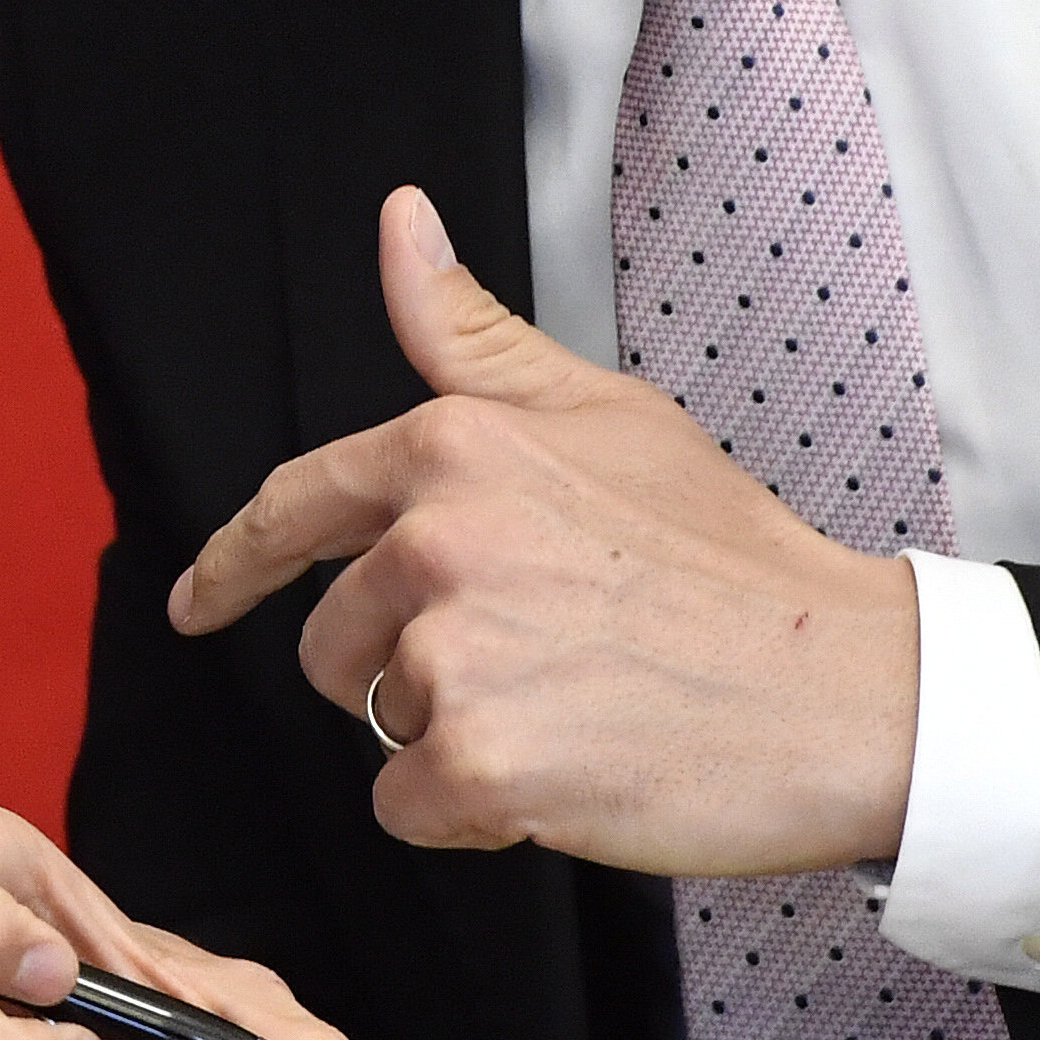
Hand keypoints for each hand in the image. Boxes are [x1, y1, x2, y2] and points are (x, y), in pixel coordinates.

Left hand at [170, 186, 918, 873]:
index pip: (290, 506)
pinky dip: (471, 814)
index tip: (196, 602)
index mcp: (449, 448)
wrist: (844, 688)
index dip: (231, 564)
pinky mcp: (478, 765)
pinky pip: (410, 808)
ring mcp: (452, 655)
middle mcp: (433, 541)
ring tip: (569, 704)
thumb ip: (472, 337)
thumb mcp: (603, 411)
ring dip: (453, 735)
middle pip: (333, 642)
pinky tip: (565, 771)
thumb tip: (400, 225)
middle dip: (406, 667)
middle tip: (536, 660)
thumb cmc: (731, 558)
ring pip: (380, 723)